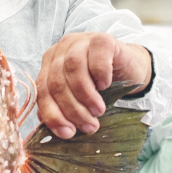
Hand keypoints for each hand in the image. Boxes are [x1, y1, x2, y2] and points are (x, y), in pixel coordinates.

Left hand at [37, 33, 151, 138]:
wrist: (129, 68)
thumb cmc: (99, 85)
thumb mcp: (77, 98)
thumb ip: (62, 108)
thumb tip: (58, 128)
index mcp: (49, 64)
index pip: (42, 90)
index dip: (52, 114)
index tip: (67, 133)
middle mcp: (60, 50)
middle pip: (56, 81)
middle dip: (72, 109)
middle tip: (88, 126)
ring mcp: (80, 42)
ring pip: (73, 68)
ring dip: (85, 96)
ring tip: (98, 111)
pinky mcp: (102, 39)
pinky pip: (97, 58)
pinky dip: (100, 75)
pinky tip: (105, 86)